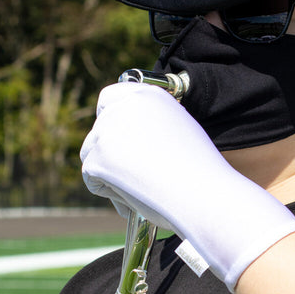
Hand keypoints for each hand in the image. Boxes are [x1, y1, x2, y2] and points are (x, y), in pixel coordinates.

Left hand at [80, 82, 294, 288]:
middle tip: (132, 176)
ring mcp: (108, 130)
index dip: (108, 117)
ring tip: (140, 188)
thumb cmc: (197, 171)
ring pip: (91, 153)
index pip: (109, 97)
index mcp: (148, 95)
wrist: (203, 193)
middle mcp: (125, 106)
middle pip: (99, 129)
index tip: (114, 137)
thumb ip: (149, 127)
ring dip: (108, 172)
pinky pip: (91, 178)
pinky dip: (108, 192)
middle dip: (109, 153)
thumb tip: (126, 141)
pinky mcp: (97, 157)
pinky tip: (134, 198)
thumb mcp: (177, 131)